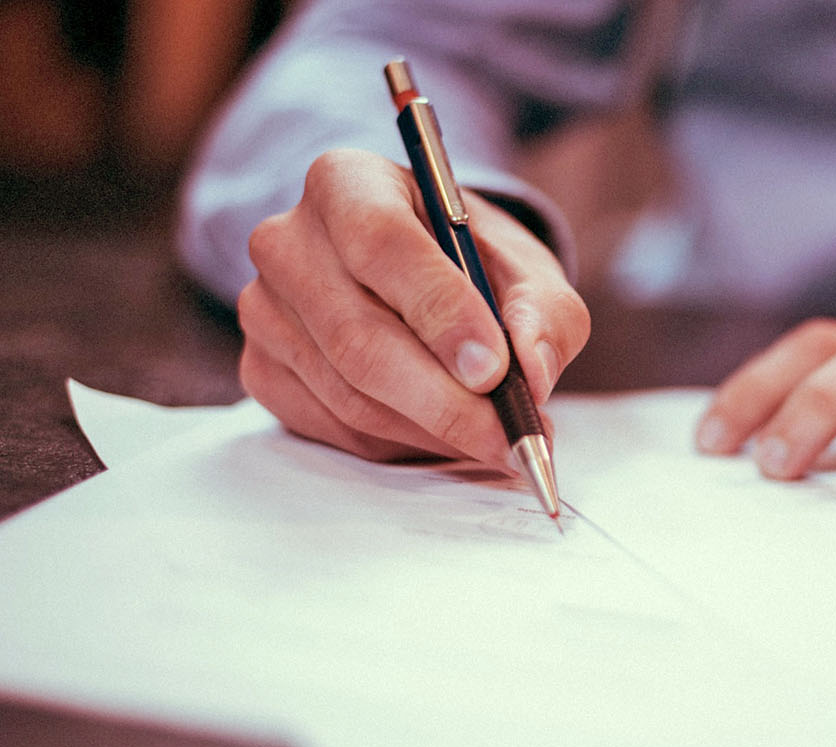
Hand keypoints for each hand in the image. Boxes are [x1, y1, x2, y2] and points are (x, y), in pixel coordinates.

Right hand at [237, 149, 588, 463]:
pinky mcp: (261, 368)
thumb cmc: (472, 263)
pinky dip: (400, 444)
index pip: (381, 244)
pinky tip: (445, 435)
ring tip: (496, 439)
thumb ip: (543, 312)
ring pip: (349, 394)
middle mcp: (288, 241)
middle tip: (510, 435)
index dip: (440, 312)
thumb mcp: (526, 268)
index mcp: (347, 183)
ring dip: (432, 430)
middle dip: (445, 400)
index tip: (494, 369)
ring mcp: (264, 309)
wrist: (421, 275)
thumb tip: (533, 372)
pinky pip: (333, 426)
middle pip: (358, 337)